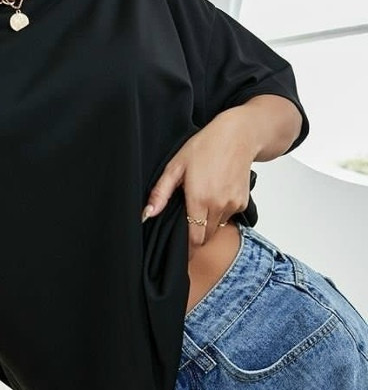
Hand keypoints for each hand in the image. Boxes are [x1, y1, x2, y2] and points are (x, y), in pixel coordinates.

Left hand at [141, 111, 255, 248]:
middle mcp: (219, 205)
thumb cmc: (205, 146)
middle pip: (205, 237)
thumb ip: (161, 193)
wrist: (239, 136)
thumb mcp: (175, 166)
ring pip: (217, 227)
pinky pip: (228, 217)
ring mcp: (233, 205)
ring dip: (207, 223)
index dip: (186, 249)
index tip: (180, 253)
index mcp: (199, 199)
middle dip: (195, 236)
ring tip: (200, 202)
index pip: (194, 239)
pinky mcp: (243, 202)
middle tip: (185, 225)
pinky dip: (220, 212)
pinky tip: (214, 194)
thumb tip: (147, 214)